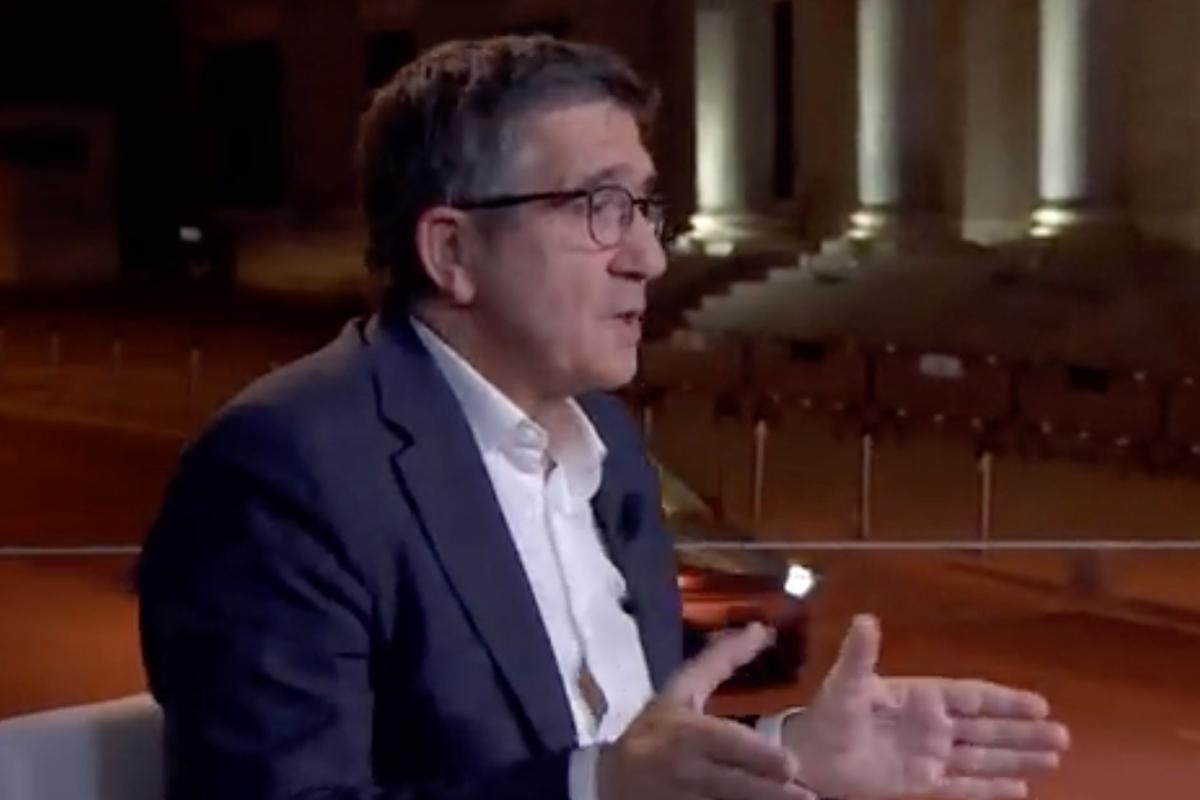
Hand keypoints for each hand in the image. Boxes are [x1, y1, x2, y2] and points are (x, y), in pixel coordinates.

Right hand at [598, 623, 815, 799]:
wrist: (608, 782)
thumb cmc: (656, 729)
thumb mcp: (682, 691)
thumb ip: (722, 660)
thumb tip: (763, 628)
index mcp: (688, 732)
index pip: (726, 744)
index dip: (760, 757)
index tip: (793, 765)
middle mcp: (688, 771)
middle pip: (738, 787)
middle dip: (774, 795)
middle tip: (809, 796)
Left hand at [785, 615, 1070, 799]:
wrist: (807, 758)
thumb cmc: (827, 716)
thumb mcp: (845, 684)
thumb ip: (860, 655)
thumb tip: (867, 619)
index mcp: (918, 696)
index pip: (969, 696)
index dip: (1003, 700)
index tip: (1039, 704)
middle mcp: (931, 726)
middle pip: (985, 729)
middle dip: (1022, 732)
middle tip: (1063, 737)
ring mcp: (928, 756)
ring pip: (981, 758)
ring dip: (1016, 759)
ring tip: (1053, 759)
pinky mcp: (920, 784)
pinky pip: (961, 787)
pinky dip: (989, 789)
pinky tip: (1019, 790)